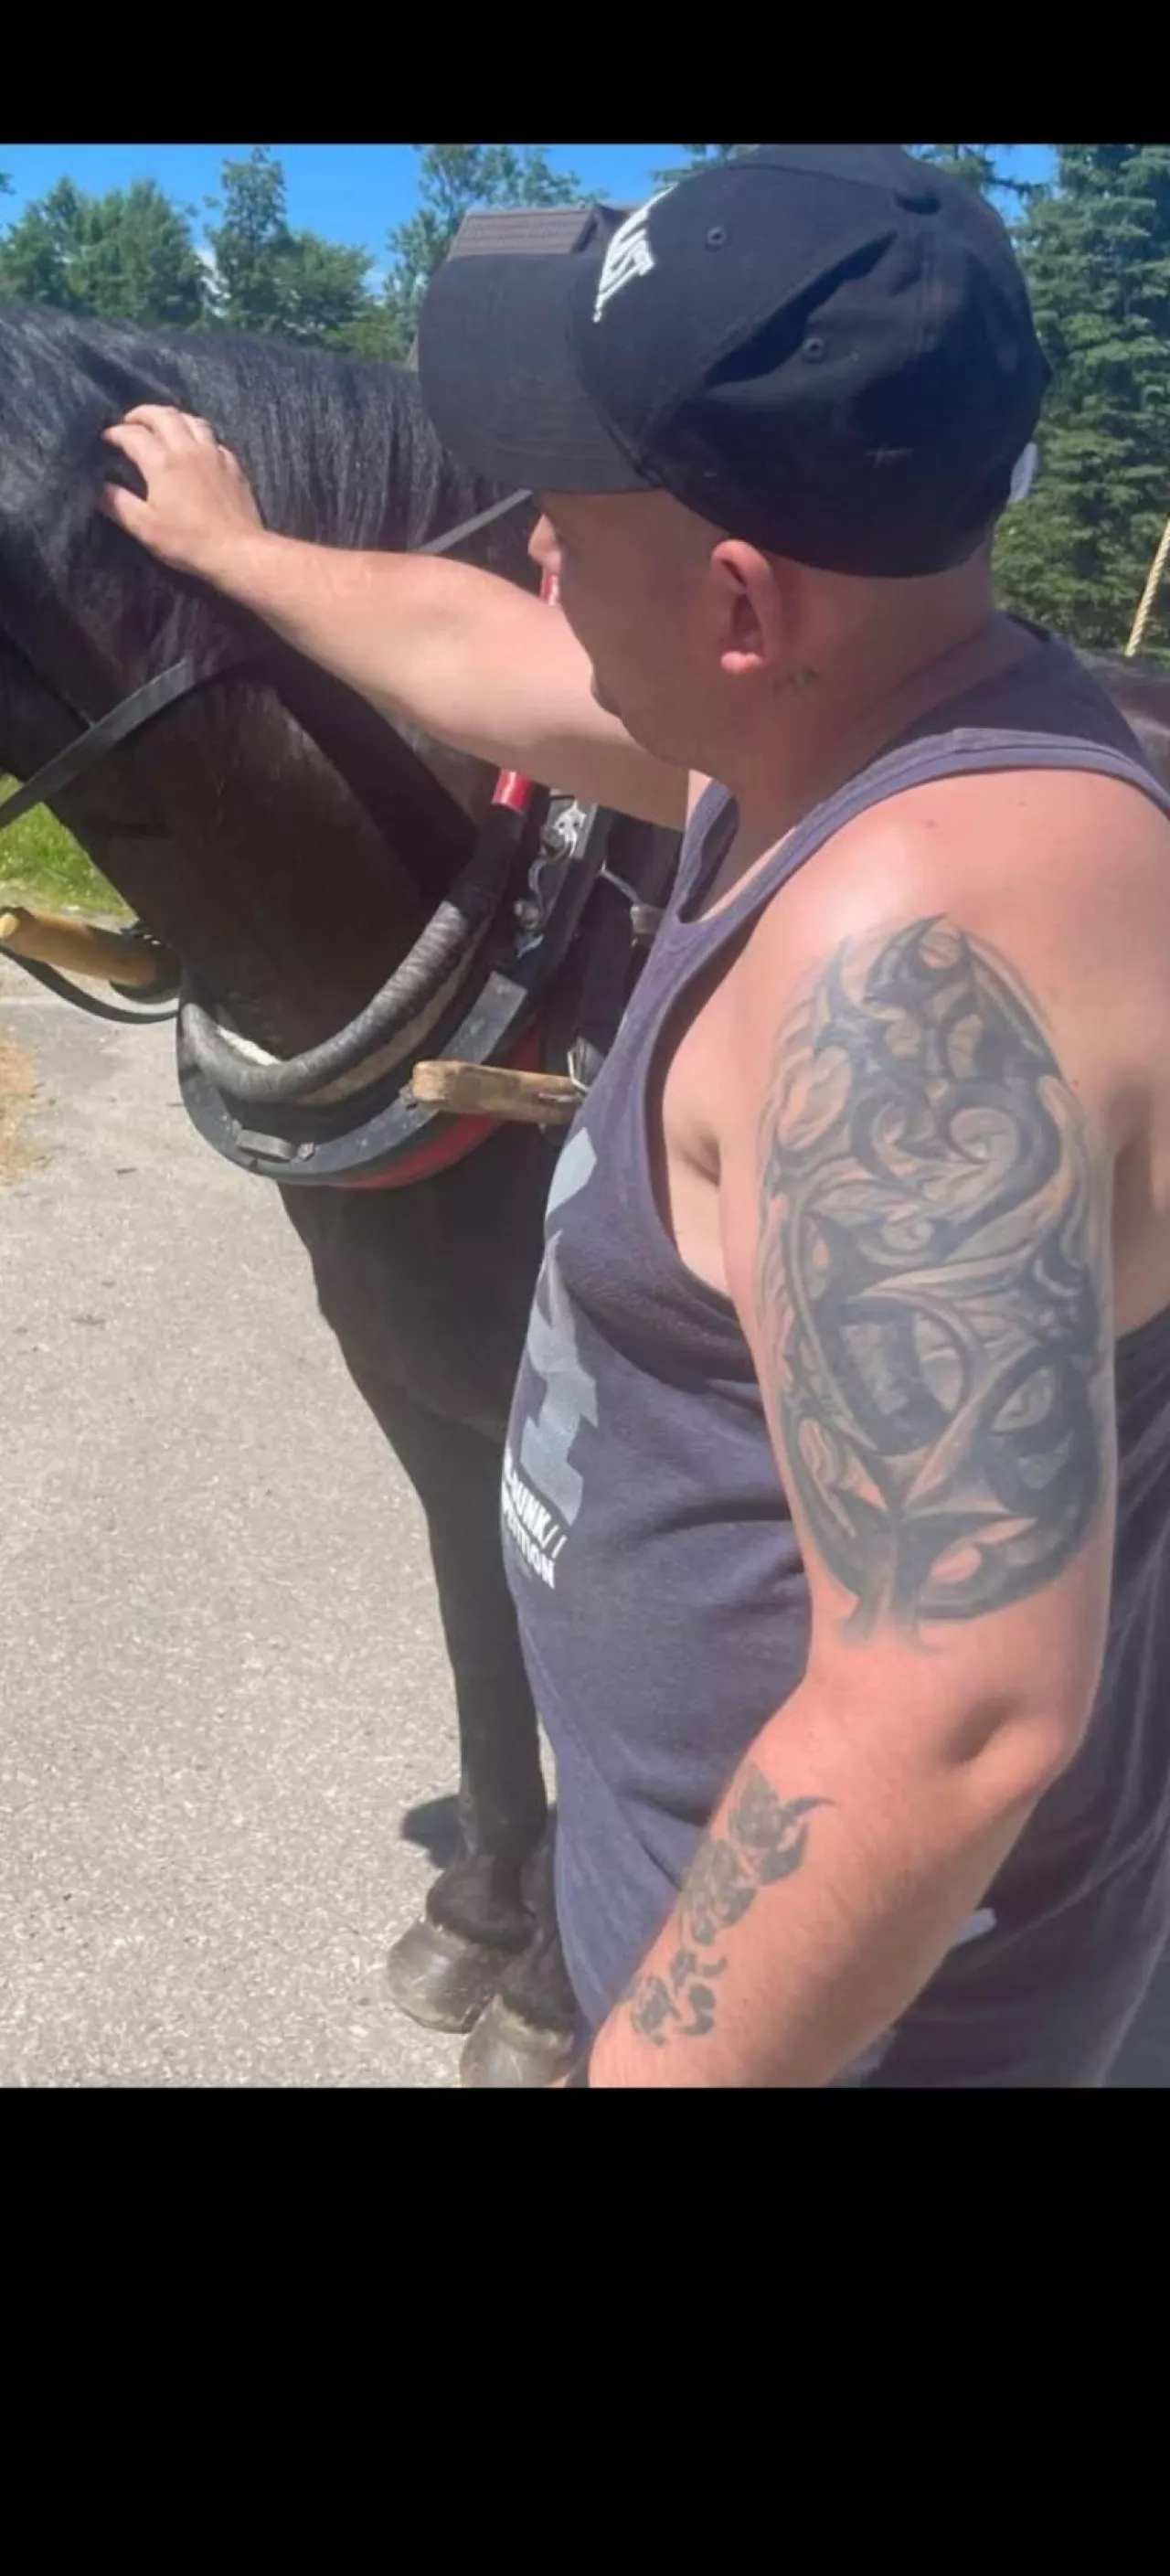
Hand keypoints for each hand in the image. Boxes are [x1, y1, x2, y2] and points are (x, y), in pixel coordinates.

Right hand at [99, 405, 264, 581]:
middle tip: (130, 421)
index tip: (105, 439)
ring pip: (191, 419)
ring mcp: (213, 453)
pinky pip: (212, 438)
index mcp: (162, 461)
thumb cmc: (188, 542)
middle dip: (142, 413)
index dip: (115, 433)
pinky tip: (195, 446)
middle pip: (163, 415)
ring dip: (172, 417)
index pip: (132, 435)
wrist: (238, 551)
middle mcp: (187, 448)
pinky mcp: (232, 464)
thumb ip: (118, 504)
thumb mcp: (145, 527)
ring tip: (162, 426)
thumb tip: (98, 487)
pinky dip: (198, 434)